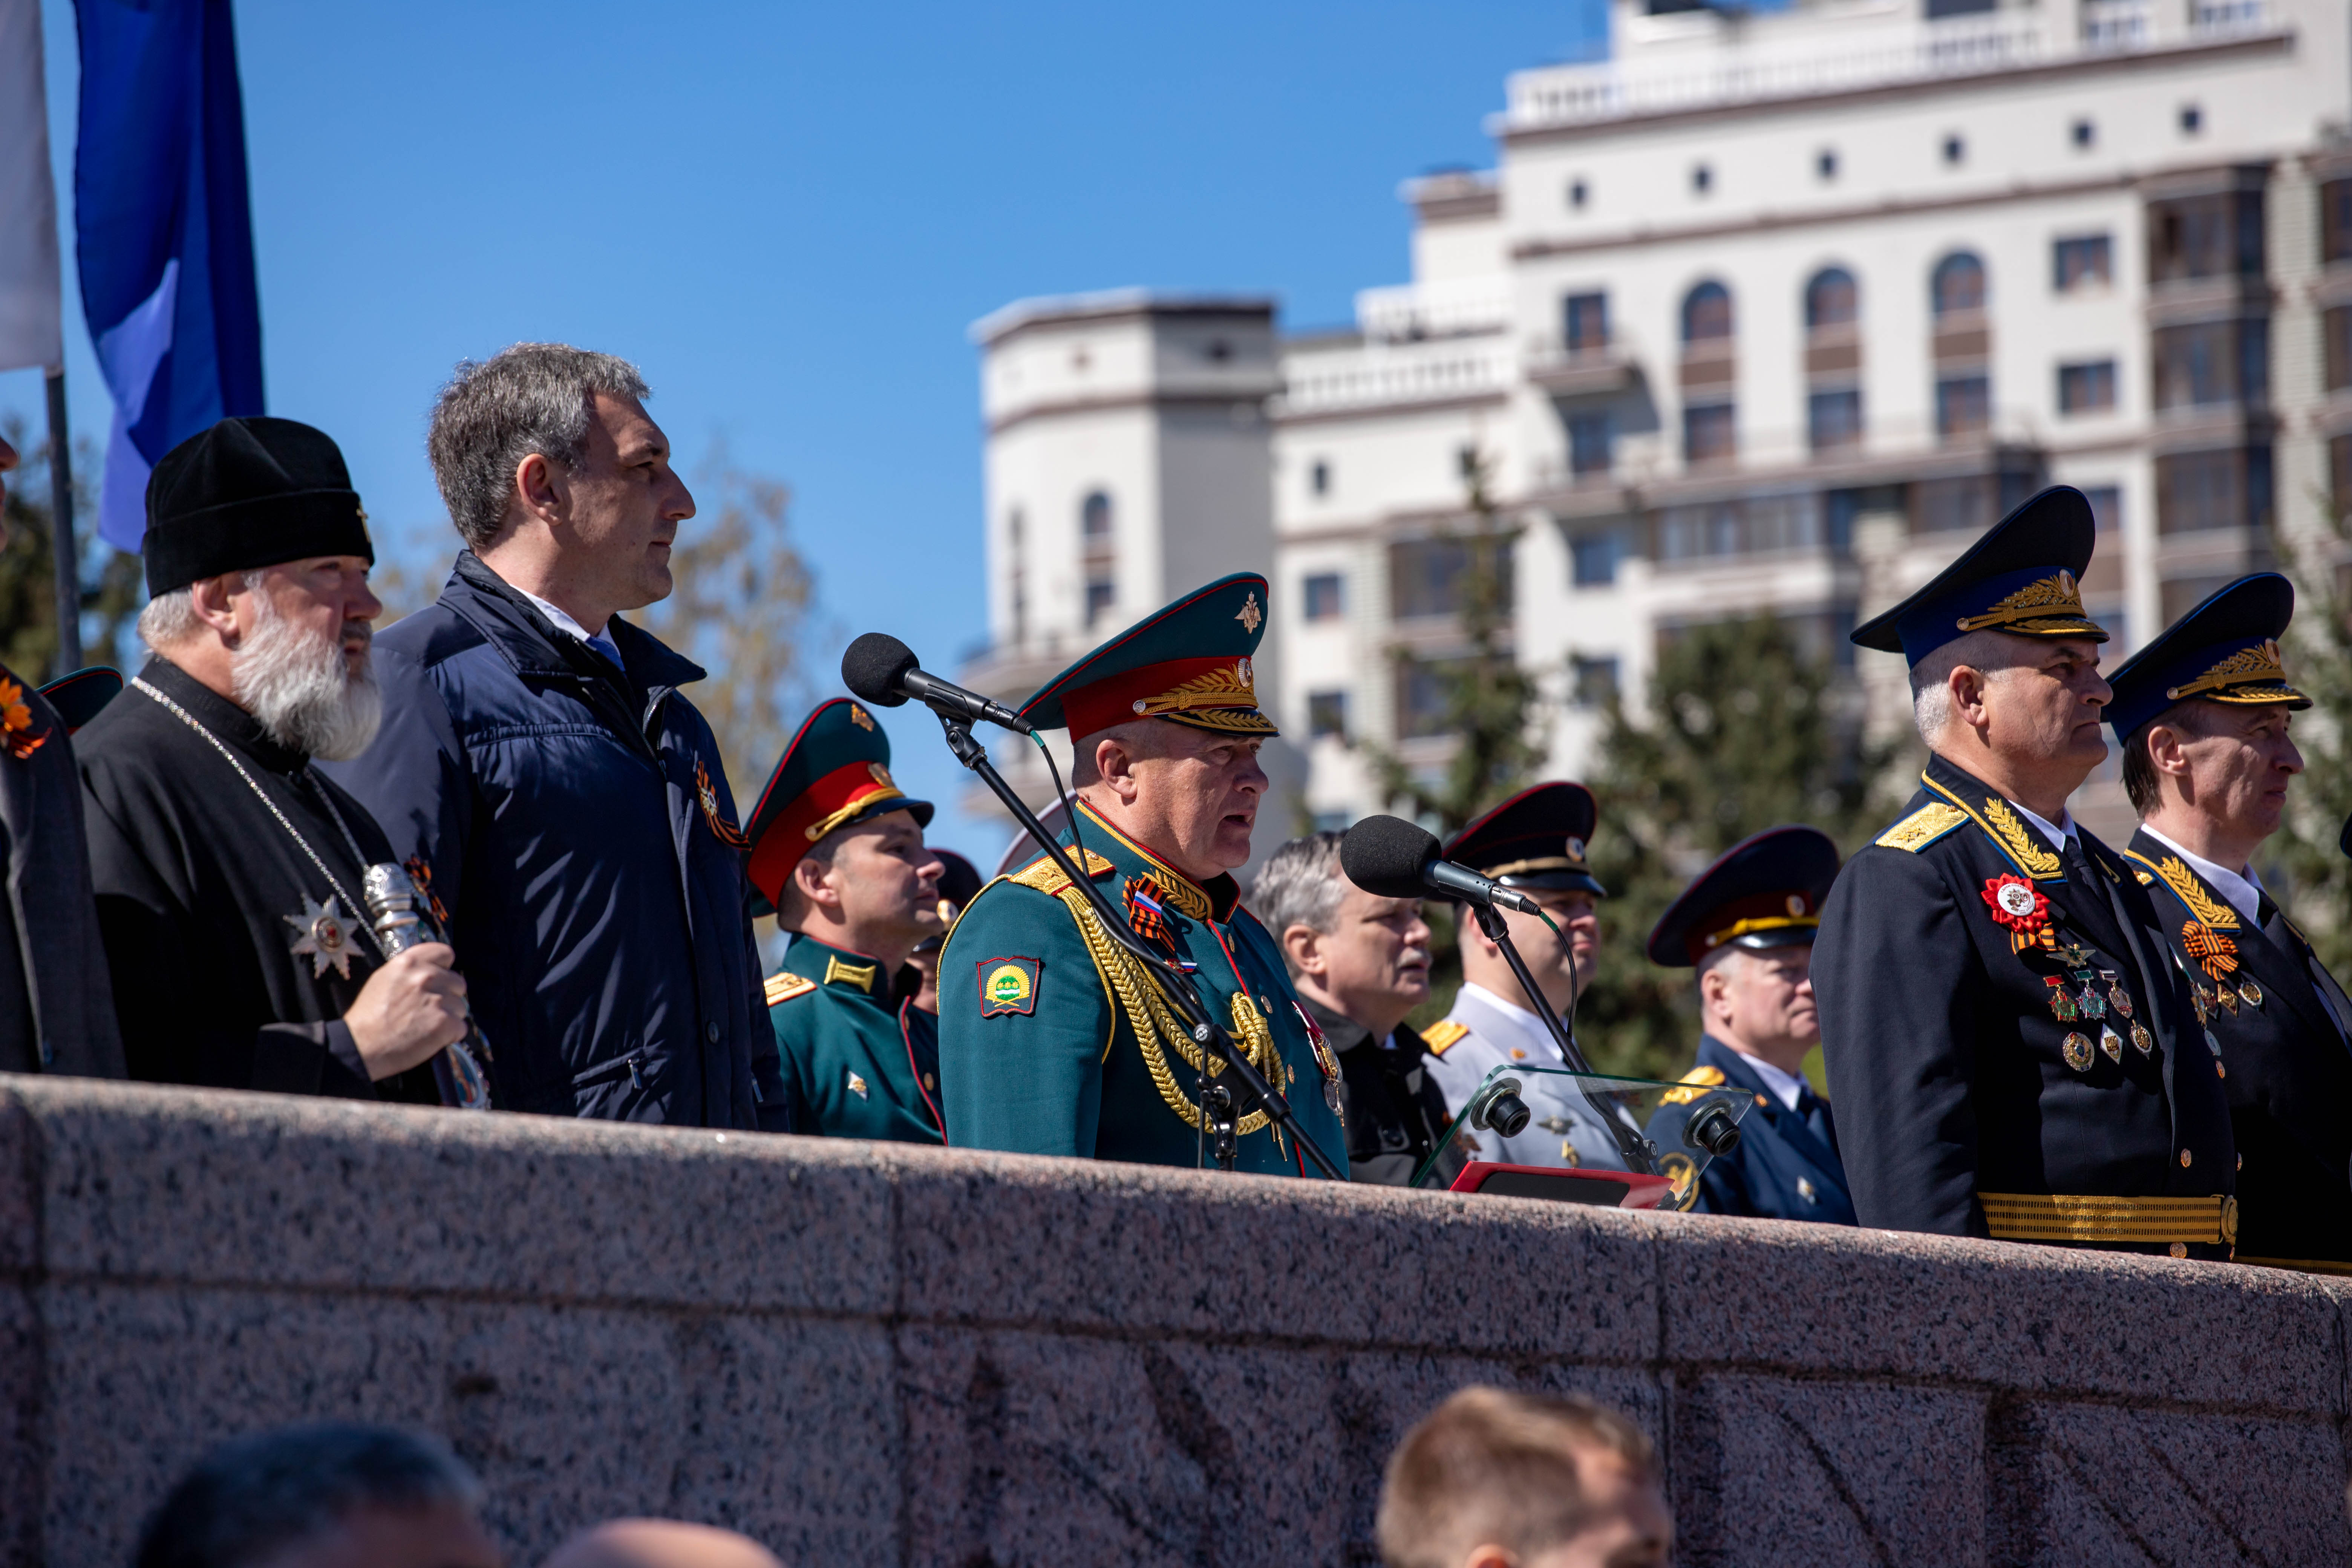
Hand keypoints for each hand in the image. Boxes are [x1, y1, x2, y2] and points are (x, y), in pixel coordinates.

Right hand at [344, 943, 468, 1080]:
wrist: (361, 1047)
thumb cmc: (368, 1018)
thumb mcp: (384, 979)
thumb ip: (410, 971)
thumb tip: (432, 970)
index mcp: (409, 962)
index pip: (445, 953)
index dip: (444, 969)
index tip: (438, 980)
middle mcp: (426, 976)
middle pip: (457, 983)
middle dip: (447, 996)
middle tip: (427, 1010)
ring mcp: (438, 999)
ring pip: (460, 1006)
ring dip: (449, 1017)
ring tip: (424, 1026)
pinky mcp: (446, 1023)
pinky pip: (461, 1027)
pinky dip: (450, 1035)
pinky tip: (430, 1038)